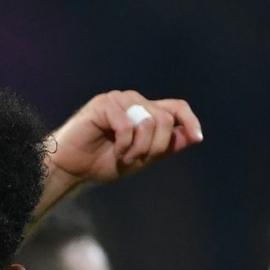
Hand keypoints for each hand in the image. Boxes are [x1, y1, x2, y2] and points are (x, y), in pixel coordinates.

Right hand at [35, 90, 202, 216]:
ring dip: (140, 147)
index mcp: (143, 111)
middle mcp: (133, 101)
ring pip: (149, 121)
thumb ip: (164, 147)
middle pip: (164, 118)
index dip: (189, 120)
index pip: (175, 107)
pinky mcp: (103, 105)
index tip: (198, 137)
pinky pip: (128, 125)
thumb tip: (193, 136)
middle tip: (139, 161)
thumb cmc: (100, 163)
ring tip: (125, 158)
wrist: (71, 169)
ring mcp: (118, 100)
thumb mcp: (140, 158)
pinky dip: (125, 144)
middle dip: (157, 145)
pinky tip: (116, 152)